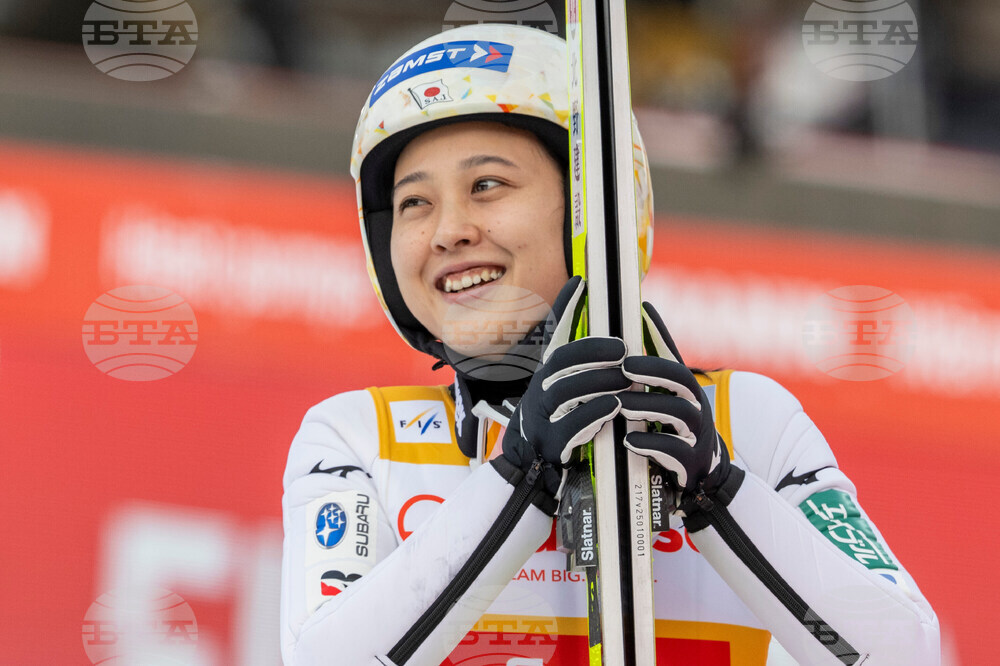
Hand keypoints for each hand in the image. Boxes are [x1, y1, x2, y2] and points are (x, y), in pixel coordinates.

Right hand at [501, 276, 630, 495]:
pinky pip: (571, 425)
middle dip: (593, 353)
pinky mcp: (550, 444)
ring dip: (599, 382)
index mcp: (545, 376)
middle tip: (623, 349)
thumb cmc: (557, 424)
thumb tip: (588, 306)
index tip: (581, 283)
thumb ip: (576, 358)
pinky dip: (593, 413)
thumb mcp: (564, 389)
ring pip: (566, 392)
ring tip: (624, 378)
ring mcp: (541, 418)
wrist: (531, 472)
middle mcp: (539, 393)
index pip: (555, 336)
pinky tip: (613, 406)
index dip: (565, 308)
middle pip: (561, 363)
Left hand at [618, 302, 731, 515]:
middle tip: (625, 367)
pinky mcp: (691, 462)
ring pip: (679, 414)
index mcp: (686, 390)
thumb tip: (643, 310)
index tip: (633, 337)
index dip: (657, 347)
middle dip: (654, 373)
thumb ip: (656, 358)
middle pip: (682, 382)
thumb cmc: (676, 425)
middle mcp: (696, 408)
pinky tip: (628, 439)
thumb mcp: (669, 391)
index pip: (675, 362)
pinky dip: (650, 443)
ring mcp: (696, 435)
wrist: (701, 474)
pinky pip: (674, 450)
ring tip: (621, 404)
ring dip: (647, 406)